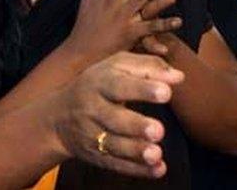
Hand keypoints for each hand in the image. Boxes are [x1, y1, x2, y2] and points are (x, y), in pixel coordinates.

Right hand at [55, 52, 184, 178]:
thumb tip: (178, 77)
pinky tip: (157, 169)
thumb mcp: (116, 67)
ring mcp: (92, 135)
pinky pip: (117, 164)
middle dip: (136, 126)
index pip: (121, 85)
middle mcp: (94, 110)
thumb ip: (148, 68)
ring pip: (114, 145)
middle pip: (114, 119)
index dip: (143, 89)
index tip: (166, 93)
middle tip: (158, 131)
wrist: (57, 117)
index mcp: (100, 83)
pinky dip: (137, 169)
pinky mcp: (96, 156)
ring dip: (136, 151)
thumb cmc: (98, 85)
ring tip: (156, 153)